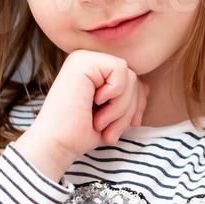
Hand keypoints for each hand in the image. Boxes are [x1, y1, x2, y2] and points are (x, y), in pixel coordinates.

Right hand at [26, 50, 148, 163]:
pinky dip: (115, 93)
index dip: (138, 103)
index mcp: (94, 72)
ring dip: (121, 107)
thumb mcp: (114, 113)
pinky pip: (120, 70)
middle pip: (134, 78)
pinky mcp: (83, 61)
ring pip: (130, 76)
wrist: (58, 144)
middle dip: (130, 109)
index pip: (133, 80)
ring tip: (101, 122)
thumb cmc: (81, 133)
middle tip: (110, 130)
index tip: (132, 124)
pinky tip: (96, 103)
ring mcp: (84, 58)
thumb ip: (127, 97)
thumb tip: (146, 86)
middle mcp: (88, 61)